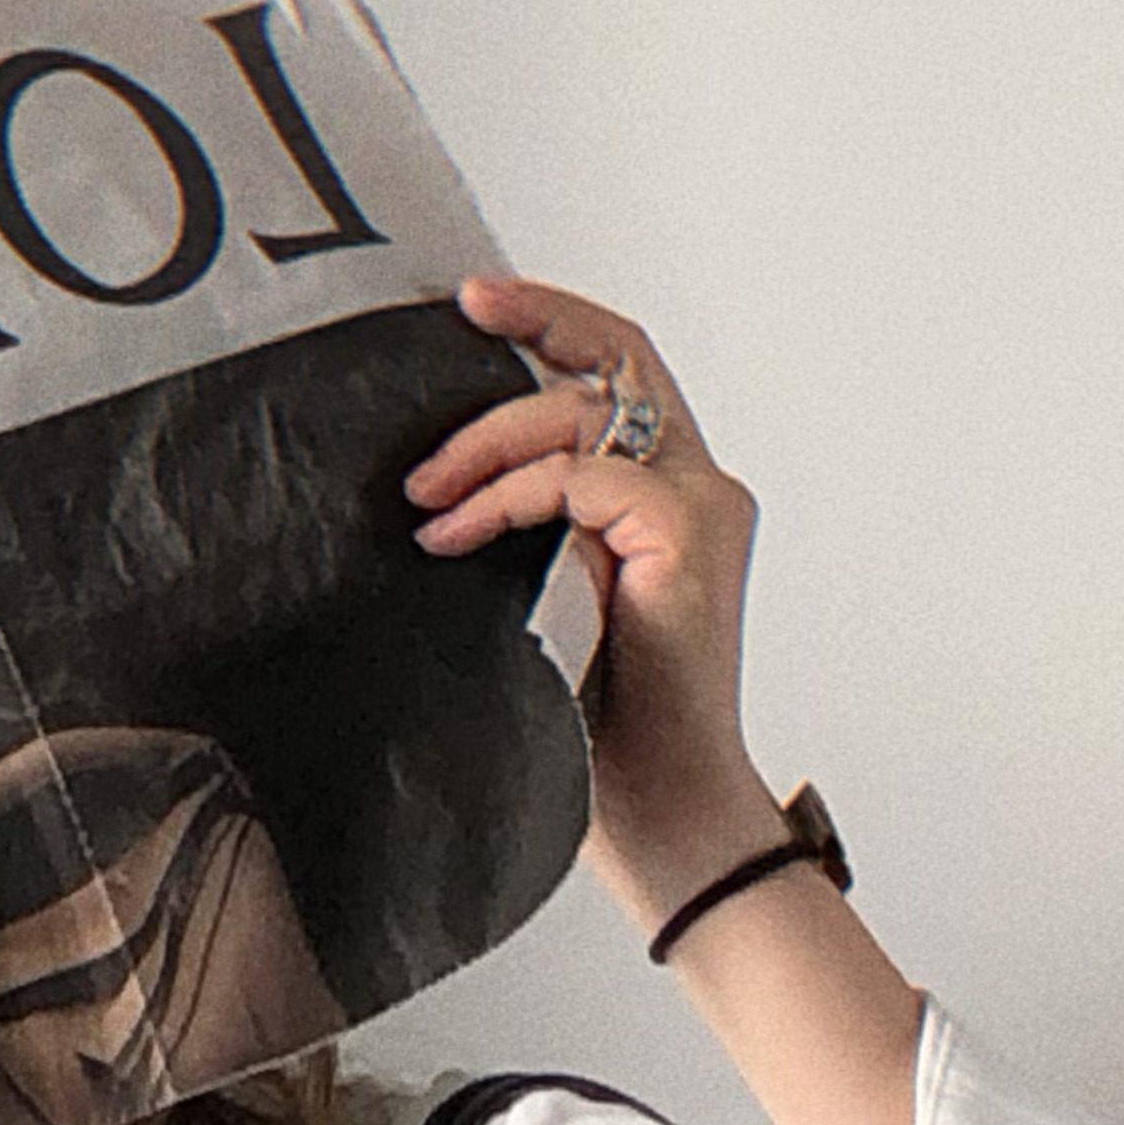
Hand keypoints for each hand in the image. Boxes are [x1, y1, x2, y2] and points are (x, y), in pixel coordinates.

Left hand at [406, 274, 787, 938]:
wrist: (659, 819)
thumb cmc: (596, 734)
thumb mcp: (540, 606)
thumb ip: (524, 536)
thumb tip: (426, 493)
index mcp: (666, 498)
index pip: (620, 372)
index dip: (554, 323)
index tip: (475, 305)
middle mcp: (695, 487)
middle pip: (620, 355)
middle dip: (536, 319)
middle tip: (453, 316)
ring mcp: (698, 506)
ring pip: (587, 414)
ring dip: (487, 445)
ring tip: (424, 502)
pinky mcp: (687, 536)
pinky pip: (584, 477)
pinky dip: (510, 497)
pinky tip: (455, 539)